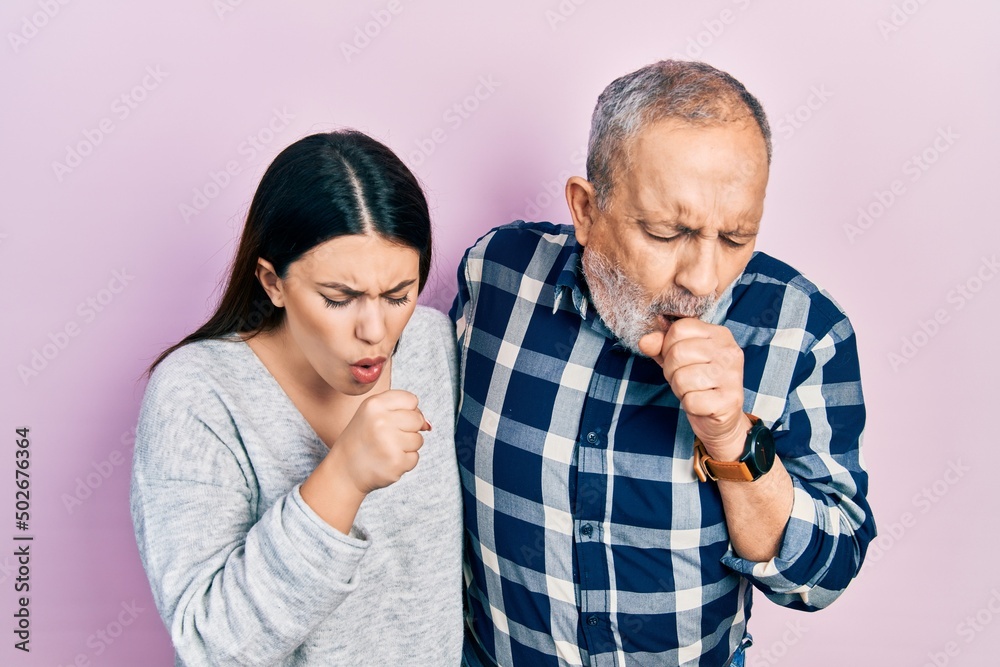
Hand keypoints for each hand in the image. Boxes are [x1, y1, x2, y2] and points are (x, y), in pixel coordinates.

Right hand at [330, 389, 430, 494]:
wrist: (345, 470)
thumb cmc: (362, 439)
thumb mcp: (373, 414)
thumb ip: (401, 410)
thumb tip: (428, 425)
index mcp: (374, 404)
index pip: (411, 399)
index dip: (407, 411)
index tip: (394, 419)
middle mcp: (381, 421)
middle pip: (417, 419)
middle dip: (409, 429)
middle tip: (389, 437)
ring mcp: (388, 443)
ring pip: (418, 440)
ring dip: (407, 447)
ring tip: (387, 449)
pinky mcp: (395, 463)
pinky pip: (415, 458)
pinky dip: (404, 461)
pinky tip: (388, 461)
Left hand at [638, 318, 748, 460]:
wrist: (721, 419)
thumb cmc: (699, 384)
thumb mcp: (678, 360)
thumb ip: (660, 346)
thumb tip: (644, 341)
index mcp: (720, 334)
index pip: (679, 329)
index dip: (668, 346)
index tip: (679, 359)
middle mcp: (729, 352)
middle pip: (678, 353)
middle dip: (672, 371)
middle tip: (685, 379)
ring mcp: (732, 376)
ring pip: (682, 378)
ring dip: (680, 389)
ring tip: (694, 391)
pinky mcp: (729, 401)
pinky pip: (691, 401)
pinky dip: (689, 405)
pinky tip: (701, 404)